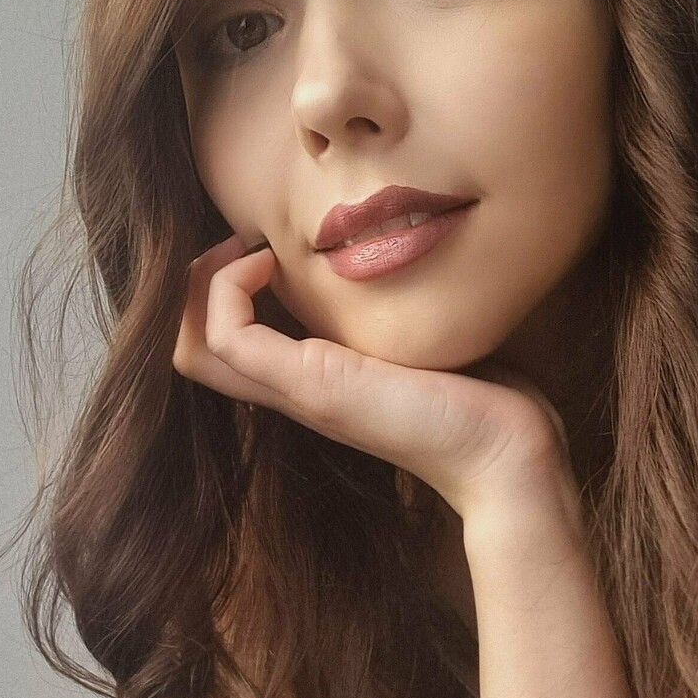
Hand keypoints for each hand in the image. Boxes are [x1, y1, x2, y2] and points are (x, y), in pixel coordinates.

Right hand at [171, 232, 574, 518]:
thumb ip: (399, 313)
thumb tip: (408, 259)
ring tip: (247, 250)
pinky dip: (228, 287)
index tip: (267, 247)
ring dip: (203, 282)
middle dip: (196, 284)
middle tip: (240, 243)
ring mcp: (297, 391)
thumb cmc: (483, 400)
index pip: (227, 346)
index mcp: (317, 381)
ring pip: (193, 346)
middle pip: (191, 350)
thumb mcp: (423, 342)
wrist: (505, 453)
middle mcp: (295, 390)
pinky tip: (270, 261)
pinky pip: (225, 335)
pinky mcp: (311, 385)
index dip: (221, 289)